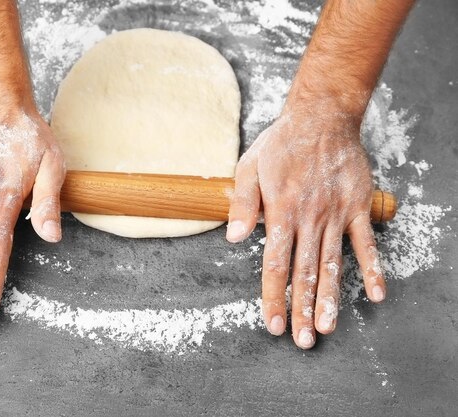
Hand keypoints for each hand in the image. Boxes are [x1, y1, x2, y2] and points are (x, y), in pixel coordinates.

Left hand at [226, 101, 385, 348]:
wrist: (322, 118)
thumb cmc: (281, 144)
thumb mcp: (250, 167)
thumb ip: (242, 204)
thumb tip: (232, 238)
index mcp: (281, 213)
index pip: (275, 264)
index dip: (273, 298)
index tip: (273, 325)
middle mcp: (310, 219)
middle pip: (305, 273)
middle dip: (302, 310)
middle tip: (303, 340)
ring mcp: (336, 215)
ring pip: (334, 264)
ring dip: (332, 298)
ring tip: (329, 328)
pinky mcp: (358, 207)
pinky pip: (366, 243)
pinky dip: (373, 268)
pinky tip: (376, 294)